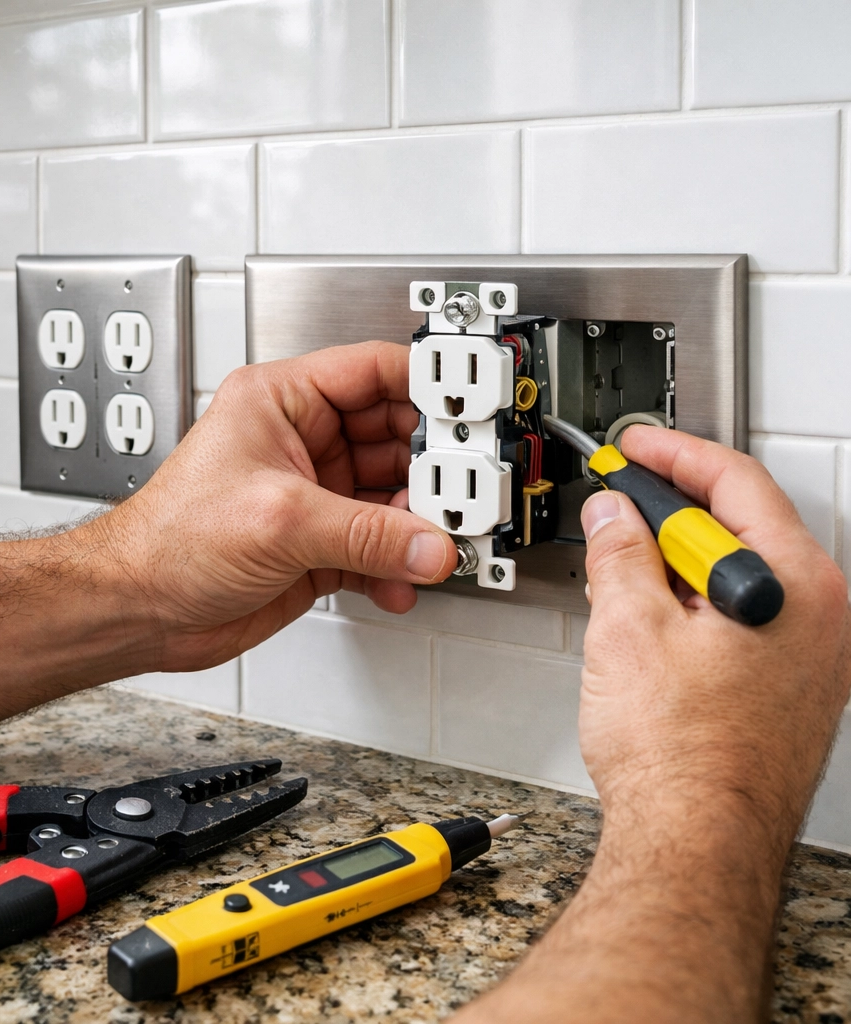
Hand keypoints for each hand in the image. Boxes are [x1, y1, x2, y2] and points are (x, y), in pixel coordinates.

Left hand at [82, 341, 456, 671]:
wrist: (139, 610)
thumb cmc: (168, 541)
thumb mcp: (278, 519)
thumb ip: (365, 534)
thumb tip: (429, 543)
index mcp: (282, 402)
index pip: (371, 371)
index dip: (425, 383)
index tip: (469, 405)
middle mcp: (302, 443)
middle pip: (394, 439)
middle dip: (431, 468)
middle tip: (464, 490)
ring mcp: (314, 496)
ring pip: (392, 499)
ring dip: (417, 526)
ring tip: (438, 543)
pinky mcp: (318, 546)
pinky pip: (378, 548)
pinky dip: (395, 566)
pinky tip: (399, 581)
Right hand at [579, 426, 850, 835]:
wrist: (694, 845)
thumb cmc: (682, 760)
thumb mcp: (628, 626)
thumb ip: (619, 552)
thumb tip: (612, 514)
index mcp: (798, 586)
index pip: (736, 483)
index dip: (674, 454)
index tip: (636, 446)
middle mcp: (821, 619)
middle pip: (740, 527)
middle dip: (669, 514)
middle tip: (618, 507)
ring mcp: (810, 659)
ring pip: (735, 576)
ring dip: (675, 564)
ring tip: (620, 578)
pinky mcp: (789, 690)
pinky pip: (741, 619)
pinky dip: (692, 606)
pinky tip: (649, 625)